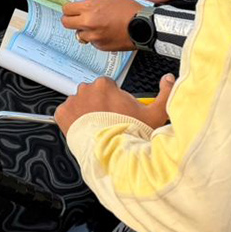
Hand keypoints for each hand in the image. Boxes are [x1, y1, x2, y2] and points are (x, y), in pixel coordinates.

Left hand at [55, 73, 173, 134]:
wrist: (112, 152)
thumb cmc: (131, 133)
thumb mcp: (156, 113)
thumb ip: (165, 93)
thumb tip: (169, 79)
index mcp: (104, 85)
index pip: (107, 86)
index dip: (114, 98)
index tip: (118, 109)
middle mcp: (86, 89)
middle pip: (92, 93)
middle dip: (99, 103)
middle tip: (108, 119)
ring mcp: (72, 101)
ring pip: (79, 102)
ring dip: (85, 111)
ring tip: (97, 126)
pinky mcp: (62, 114)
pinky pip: (66, 113)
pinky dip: (73, 120)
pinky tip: (86, 129)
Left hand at [61, 0, 140, 50]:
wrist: (144, 27)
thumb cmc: (130, 10)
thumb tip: (85, 1)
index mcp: (89, 8)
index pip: (66, 10)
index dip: (70, 9)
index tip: (73, 10)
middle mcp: (89, 23)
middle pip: (66, 23)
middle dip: (71, 20)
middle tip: (79, 19)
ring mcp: (94, 36)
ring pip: (79, 34)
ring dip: (85, 30)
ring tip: (98, 26)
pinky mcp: (100, 46)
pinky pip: (92, 42)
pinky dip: (95, 38)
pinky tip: (106, 32)